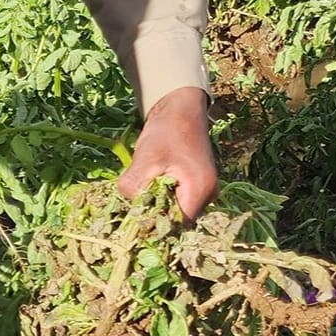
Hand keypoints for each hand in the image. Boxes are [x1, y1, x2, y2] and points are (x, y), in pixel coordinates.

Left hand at [118, 86, 217, 221]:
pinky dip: (161, 197)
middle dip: (153, 216)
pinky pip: (177, 200)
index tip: (133, 220)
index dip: (154, 226)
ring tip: (139, 193)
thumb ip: (135, 187)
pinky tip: (148, 186)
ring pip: (175, 210)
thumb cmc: (167, 131)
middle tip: (130, 208)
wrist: (181, 109)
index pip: (177, 224)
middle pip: (177, 220)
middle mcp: (208, 195)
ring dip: (156, 206)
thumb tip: (127, 211)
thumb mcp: (145, 159)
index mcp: (200, 191)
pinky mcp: (196, 186)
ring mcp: (204, 191)